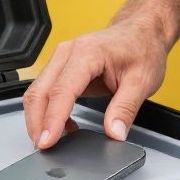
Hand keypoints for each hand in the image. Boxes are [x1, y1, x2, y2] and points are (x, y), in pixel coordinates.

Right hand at [22, 18, 169, 147]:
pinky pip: (45, 90)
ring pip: (37, 91)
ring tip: (52, 141)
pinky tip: (63, 126)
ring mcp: (62, 58)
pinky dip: (47, 111)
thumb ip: (125, 109)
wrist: (142, 31)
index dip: (52, 119)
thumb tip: (114, 134)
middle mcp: (68, 52)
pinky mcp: (62, 66)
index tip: (47, 141)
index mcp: (87, 52)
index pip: (61, 90)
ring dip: (39, 118)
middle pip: (40, 91)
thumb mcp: (142, 81)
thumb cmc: (142, 48)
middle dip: (37, 123)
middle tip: (44, 148)